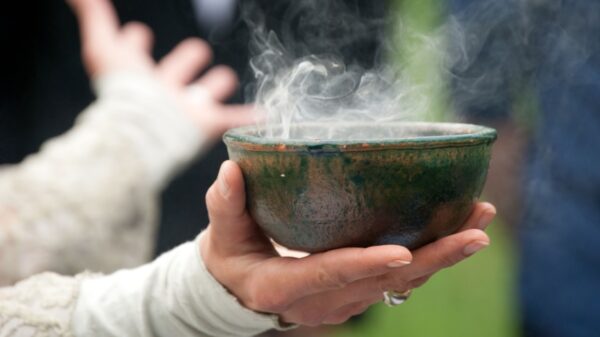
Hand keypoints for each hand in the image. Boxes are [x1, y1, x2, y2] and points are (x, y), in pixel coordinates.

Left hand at [67, 0, 255, 138]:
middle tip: (195, 53)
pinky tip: (264, 116)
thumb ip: (94, 15)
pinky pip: (235, 120)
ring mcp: (190, 108)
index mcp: (140, 73)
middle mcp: (165, 90)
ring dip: (215, 86)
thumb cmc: (124, 90)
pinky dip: (250, 118)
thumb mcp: (105, 48)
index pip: (137, 52)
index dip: (136, 43)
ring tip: (225, 80)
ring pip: (207, 92)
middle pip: (179, 70)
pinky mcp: (210, 124)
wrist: (145, 131)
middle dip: (186, 61)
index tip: (138, 36)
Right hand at [201, 161, 495, 325]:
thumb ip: (225, 204)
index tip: (403, 251)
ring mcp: (343, 302)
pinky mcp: (357, 293)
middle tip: (475, 231)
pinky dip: (431, 256)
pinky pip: (399, 279)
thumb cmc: (230, 256)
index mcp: (284, 287)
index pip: (328, 274)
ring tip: (479, 221)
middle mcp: (322, 302)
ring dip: (443, 255)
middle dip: (432, 258)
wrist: (239, 289)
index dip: (364, 263)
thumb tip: (231, 170)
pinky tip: (457, 230)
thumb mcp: (221, 234)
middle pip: (382, 282)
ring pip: (401, 283)